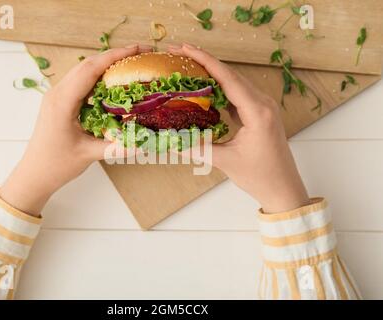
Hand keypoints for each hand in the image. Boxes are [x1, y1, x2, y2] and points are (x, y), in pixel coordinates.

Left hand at [0, 45, 151, 215]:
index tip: (136, 49)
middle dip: (113, 55)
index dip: (115, 56)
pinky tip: (113, 82)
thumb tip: (145, 143)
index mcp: (62, 102)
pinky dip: (98, 77)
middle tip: (139, 53)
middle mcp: (57, 93)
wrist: (34, 174)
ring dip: (105, 64)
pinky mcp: (58, 102)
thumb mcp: (89, 155)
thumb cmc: (56, 165)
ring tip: (130, 64)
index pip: (90, 69)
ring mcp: (56, 96)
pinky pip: (80, 81)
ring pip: (82, 70)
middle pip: (87, 64)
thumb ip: (117, 147)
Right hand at [169, 44, 308, 212]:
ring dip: (213, 73)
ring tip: (189, 65)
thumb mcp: (225, 161)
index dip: (206, 61)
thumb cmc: (260, 177)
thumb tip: (169, 140)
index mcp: (258, 112)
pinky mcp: (261, 113)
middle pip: (231, 75)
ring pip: (235, 82)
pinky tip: (206, 86)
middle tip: (180, 53)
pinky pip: (239, 94)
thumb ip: (196, 147)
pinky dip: (221, 87)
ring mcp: (264, 107)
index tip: (186, 49)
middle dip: (205, 62)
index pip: (228, 79)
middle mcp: (263, 103)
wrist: (283, 188)